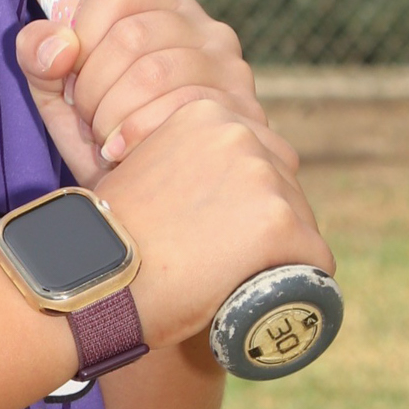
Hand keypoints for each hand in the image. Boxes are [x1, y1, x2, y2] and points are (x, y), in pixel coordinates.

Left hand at [16, 0, 287, 180]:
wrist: (155, 205)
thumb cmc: (106, 139)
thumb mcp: (61, 96)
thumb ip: (39, 57)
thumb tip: (59, 46)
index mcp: (160, 7)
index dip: (80, 37)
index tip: (72, 79)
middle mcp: (204, 28)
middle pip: (131, 35)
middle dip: (93, 87)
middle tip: (89, 120)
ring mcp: (230, 67)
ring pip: (154, 72)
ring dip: (114, 115)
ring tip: (106, 139)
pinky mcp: (242, 110)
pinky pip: (182, 110)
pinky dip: (139, 135)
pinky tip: (125, 154)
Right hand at [92, 95, 334, 350]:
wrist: (93, 275)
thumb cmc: (106, 234)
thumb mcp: (139, 166)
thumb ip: (174, 156)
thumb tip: (195, 179)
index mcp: (207, 113)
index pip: (257, 156)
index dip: (244, 198)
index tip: (223, 228)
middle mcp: (241, 134)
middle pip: (284, 186)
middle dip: (267, 223)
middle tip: (229, 259)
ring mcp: (263, 179)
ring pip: (301, 223)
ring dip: (281, 253)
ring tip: (240, 279)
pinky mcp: (279, 225)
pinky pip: (315, 260)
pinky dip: (301, 283)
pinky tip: (270, 295)